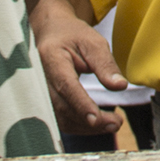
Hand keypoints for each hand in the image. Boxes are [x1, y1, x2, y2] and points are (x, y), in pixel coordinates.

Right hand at [30, 0, 126, 134]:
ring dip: (86, 127)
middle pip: (63, 107)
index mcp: (51, 58)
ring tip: (112, 124)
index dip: (81, 104)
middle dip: (90, 121)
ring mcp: (39, 92)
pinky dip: (79, 126)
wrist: (50, 32)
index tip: (98, 119)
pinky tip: (98, 124)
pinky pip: (59, 119)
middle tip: (117, 123)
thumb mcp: (93, 42)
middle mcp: (40, 78)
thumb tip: (120, 86)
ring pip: (60, 118)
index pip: (66, 86)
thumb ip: (105, 64)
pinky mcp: (44, 101)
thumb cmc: (73, 35)